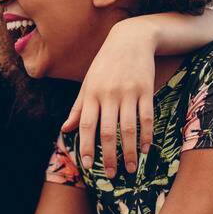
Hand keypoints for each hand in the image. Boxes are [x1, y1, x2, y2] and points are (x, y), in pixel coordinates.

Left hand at [63, 18, 156, 176]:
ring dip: (129, 151)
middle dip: (108, 156)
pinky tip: (145, 150)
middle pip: (108, 131)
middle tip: (111, 175)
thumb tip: (65, 130)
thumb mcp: (88, 83)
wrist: (131, 38)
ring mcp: (128, 92)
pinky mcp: (146, 89)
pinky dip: (147, 135)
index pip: (87, 125)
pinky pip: (147, 117)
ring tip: (130, 168)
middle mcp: (109, 94)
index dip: (86, 146)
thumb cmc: (105, 64)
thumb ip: (78, 108)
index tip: (87, 165)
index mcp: (91, 94)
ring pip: (128, 128)